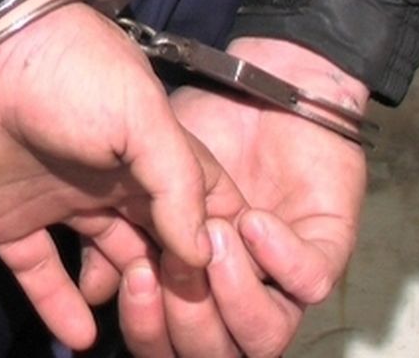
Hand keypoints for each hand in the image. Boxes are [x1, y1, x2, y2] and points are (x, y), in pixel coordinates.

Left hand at [0, 0, 245, 349]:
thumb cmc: (71, 78)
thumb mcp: (142, 115)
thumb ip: (179, 181)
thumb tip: (202, 253)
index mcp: (150, 157)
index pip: (201, 207)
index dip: (218, 242)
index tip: (234, 281)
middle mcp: (113, 186)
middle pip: (157, 245)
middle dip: (173, 278)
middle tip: (180, 314)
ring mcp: (64, 206)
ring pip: (106, 266)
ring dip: (123, 295)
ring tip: (132, 316)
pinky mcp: (14, 226)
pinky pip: (42, 276)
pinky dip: (61, 307)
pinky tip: (81, 337)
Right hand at [108, 38, 368, 356]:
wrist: (257, 86)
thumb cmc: (198, 136)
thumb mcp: (140, 179)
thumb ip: (114, 235)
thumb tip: (94, 291)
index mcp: (191, 286)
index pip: (166, 339)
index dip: (147, 324)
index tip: (134, 275)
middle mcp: (236, 294)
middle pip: (212, 351)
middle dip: (186, 319)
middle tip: (169, 265)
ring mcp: (281, 279)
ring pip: (264, 337)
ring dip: (234, 298)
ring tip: (214, 239)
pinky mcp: (324, 251)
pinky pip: (307, 283)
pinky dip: (280, 259)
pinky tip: (253, 222)